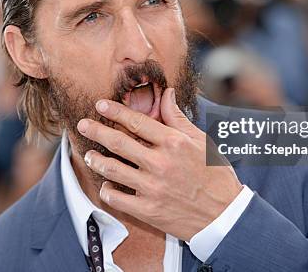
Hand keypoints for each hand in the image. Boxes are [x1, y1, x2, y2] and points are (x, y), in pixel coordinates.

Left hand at [77, 88, 242, 240]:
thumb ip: (177, 118)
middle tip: (82, 124)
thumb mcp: (200, 141)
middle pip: (119, 143)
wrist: (224, 214)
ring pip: (113, 170)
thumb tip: (166, 93)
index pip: (137, 121)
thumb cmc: (214, 174)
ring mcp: (152, 188)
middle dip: (96, 131)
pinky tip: (107, 185)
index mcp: (173, 143)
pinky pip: (117, 198)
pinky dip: (108, 190)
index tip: (100, 105)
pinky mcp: (148, 210)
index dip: (115, 111)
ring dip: (97, 160)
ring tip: (90, 155)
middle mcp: (160, 163)